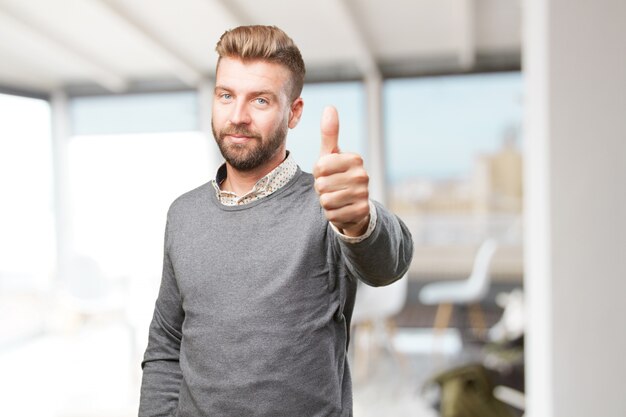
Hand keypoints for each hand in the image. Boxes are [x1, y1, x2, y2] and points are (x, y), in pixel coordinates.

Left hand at [313, 106, 369, 236]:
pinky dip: (332, 214)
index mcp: (355, 158)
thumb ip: (329, 133)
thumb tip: (330, 107)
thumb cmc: (337, 175)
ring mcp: (364, 194)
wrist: (353, 203)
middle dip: (321, 189)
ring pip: (326, 200)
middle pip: (322, 185)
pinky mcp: (361, 212)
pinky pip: (333, 214)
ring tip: (336, 197)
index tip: (327, 173)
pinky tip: (341, 209)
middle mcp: (363, 175)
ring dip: (326, 201)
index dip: (318, 173)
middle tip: (332, 187)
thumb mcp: (331, 154)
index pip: (320, 166)